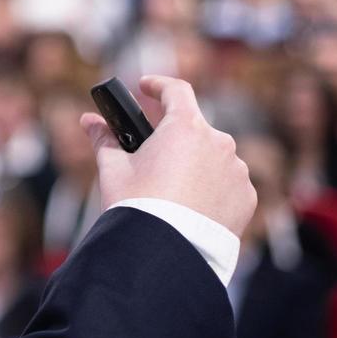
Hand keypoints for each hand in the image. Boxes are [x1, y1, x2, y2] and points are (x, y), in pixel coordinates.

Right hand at [81, 75, 256, 237]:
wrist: (167, 252)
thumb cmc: (138, 205)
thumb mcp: (113, 168)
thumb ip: (104, 138)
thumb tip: (89, 121)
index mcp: (186, 127)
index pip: (176, 91)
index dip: (158, 85)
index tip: (145, 87)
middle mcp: (219, 143)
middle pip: (194, 128)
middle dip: (174, 136)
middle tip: (152, 154)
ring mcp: (237, 171)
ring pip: (213, 157)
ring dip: (196, 162)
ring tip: (172, 188)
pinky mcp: (247, 197)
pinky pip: (228, 183)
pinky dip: (212, 187)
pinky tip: (193, 204)